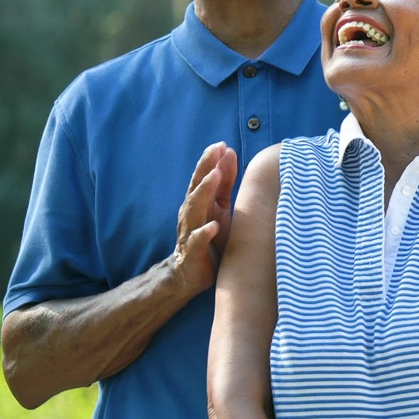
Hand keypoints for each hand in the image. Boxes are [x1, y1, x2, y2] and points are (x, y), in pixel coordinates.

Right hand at [171, 142, 237, 295]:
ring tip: (214, 177)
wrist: (190, 274)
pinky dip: (204, 233)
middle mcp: (191, 214)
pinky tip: (213, 226)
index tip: (221, 144)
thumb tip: (228, 153)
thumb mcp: (220, 207)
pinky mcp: (193, 253)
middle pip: (196, 188)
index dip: (210, 160)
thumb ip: (224, 182)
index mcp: (199, 202)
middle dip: (205, 169)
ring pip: (194, 209)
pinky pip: (197, 241)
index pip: (202, 177)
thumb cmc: (210, 237)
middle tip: (215, 152)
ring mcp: (190, 232)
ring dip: (203, 192)